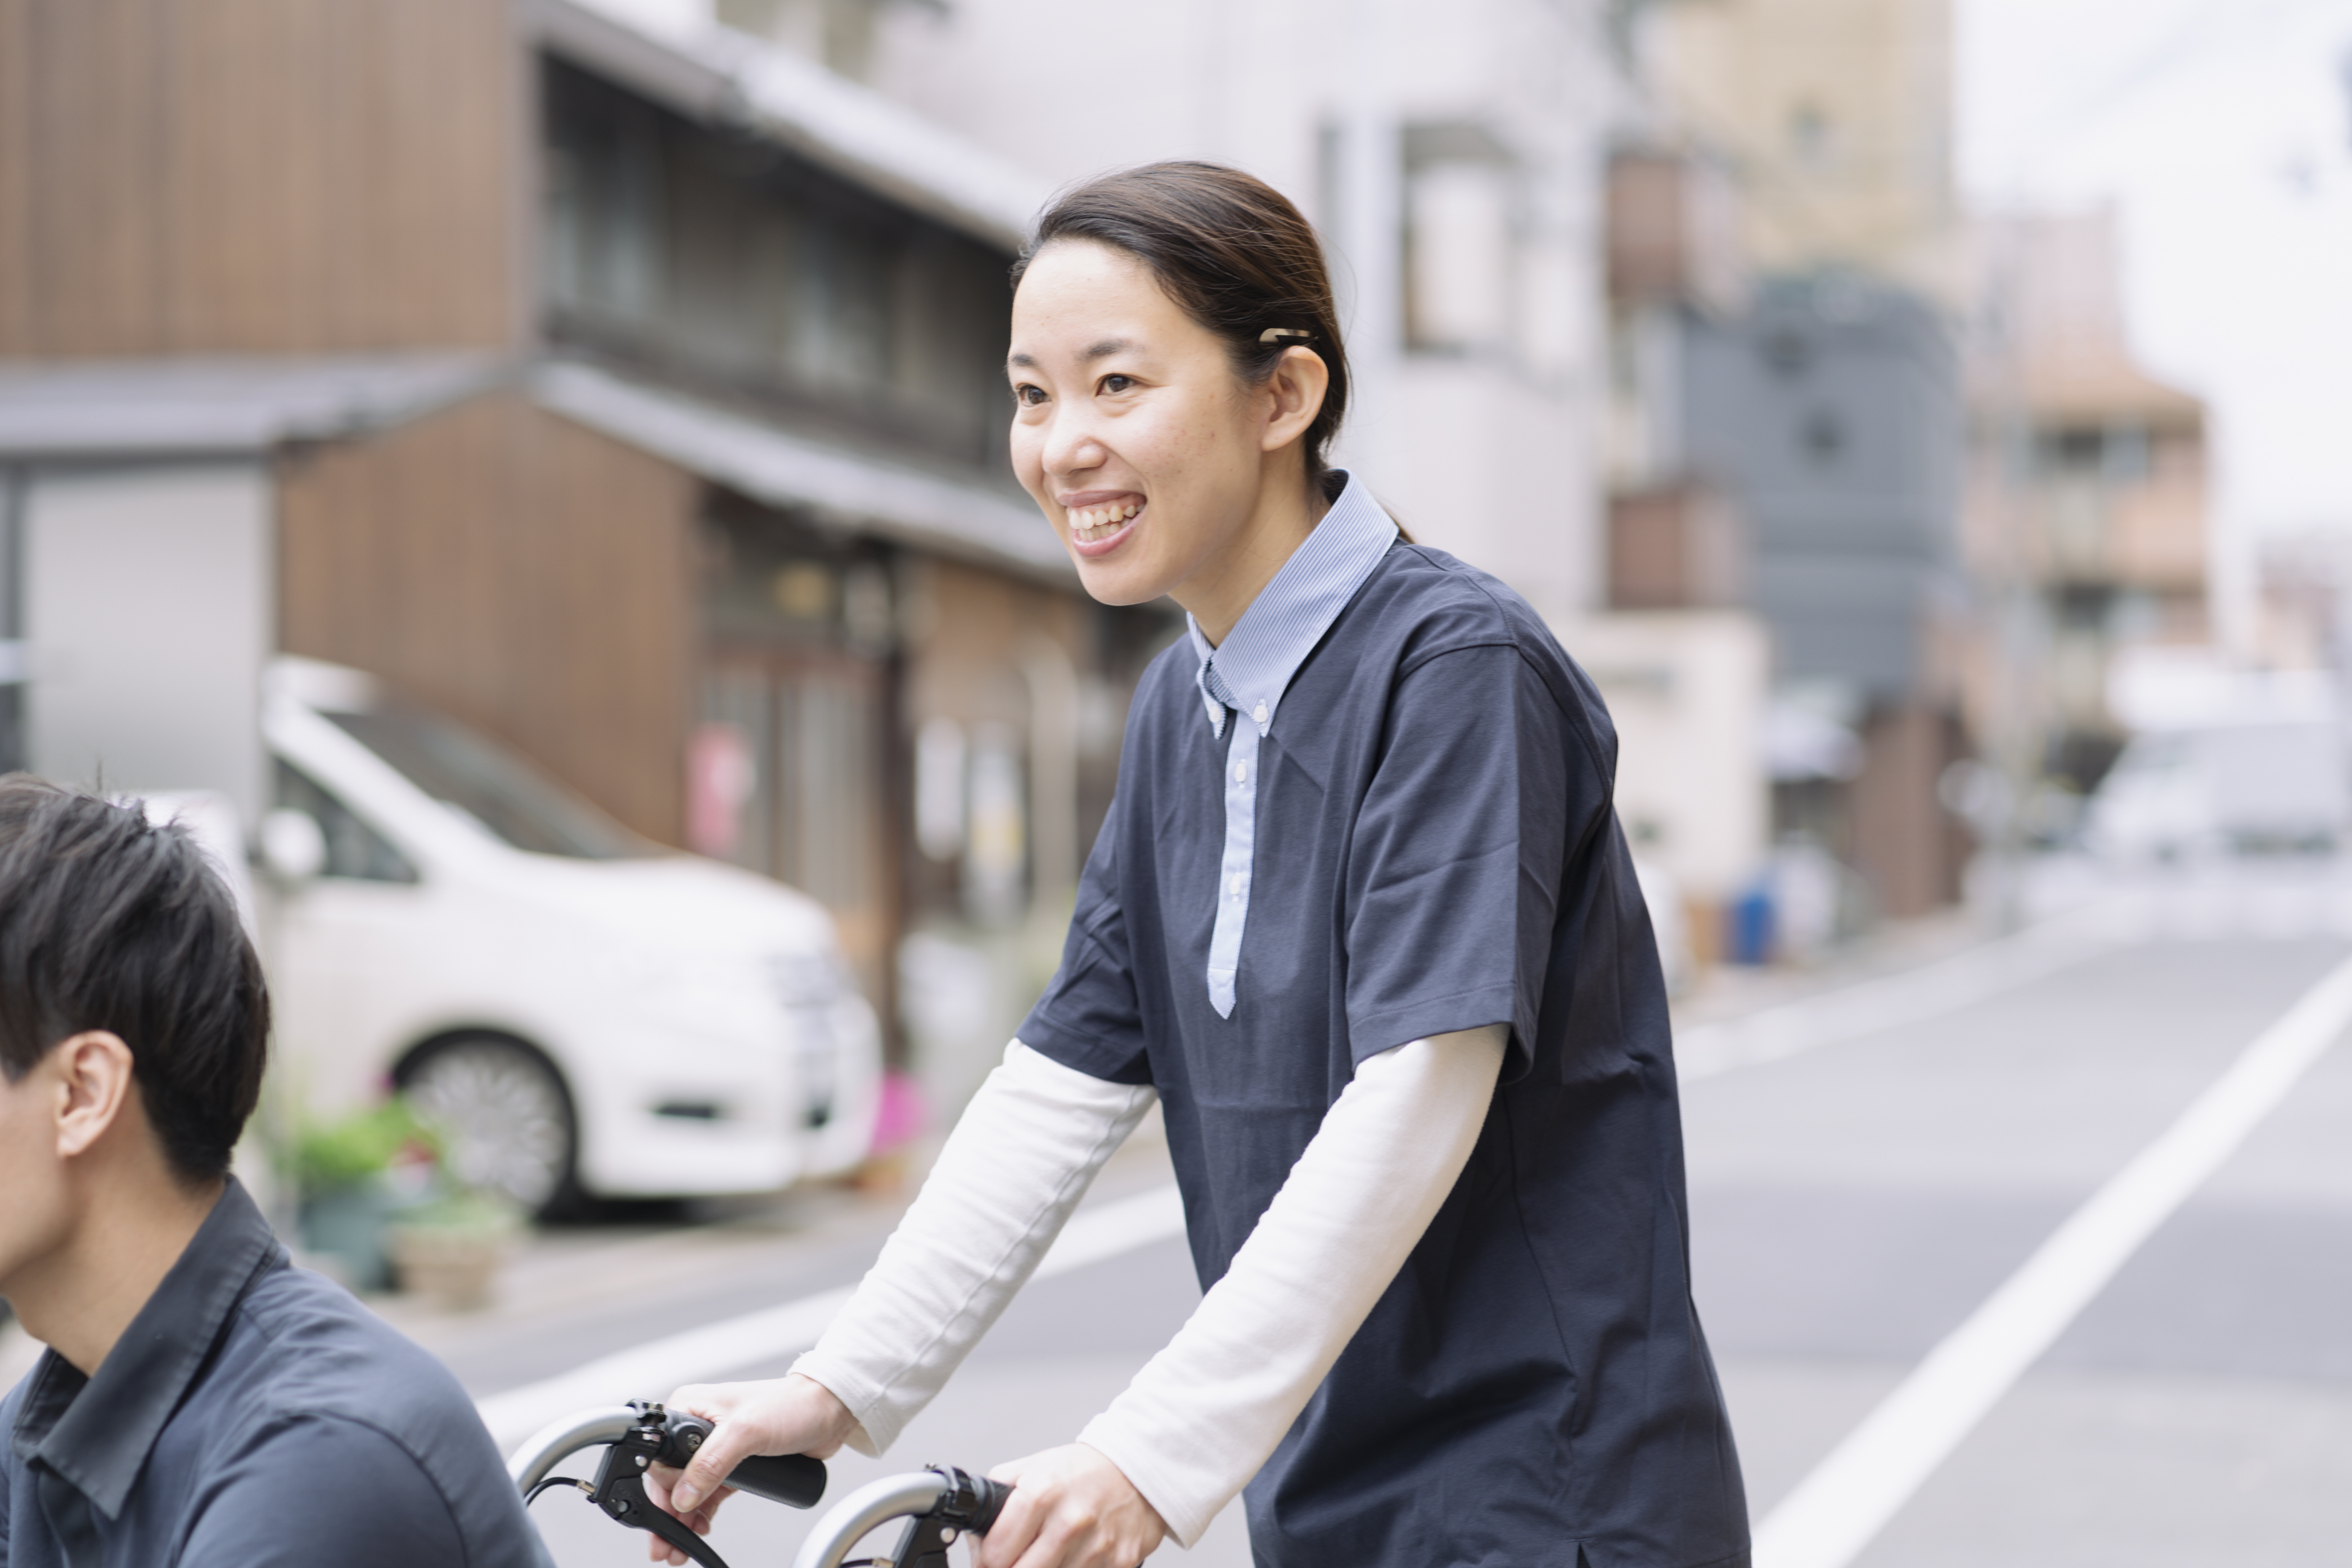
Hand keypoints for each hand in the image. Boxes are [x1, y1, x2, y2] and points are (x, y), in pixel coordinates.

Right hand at [641, 1374, 858, 1564]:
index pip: (662, 1455)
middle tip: (666, 1545)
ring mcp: (716, 1447)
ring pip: (688, 1491)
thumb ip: (711, 1463)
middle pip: (671, 1478)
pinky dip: (700, 1514)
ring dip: (681, 1520)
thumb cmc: (792, 1405)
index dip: (664, 1488)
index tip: (667, 1515)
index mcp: (690, 1407)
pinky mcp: (734, 1464)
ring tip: (677, 1549)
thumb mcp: (746, 1431)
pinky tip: (699, 1531)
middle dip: (668, 1513)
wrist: (829, 1411)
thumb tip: (683, 1496)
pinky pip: (708, 1495)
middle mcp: (699, 1427)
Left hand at [974, 1444, 1167, 1567]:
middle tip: (1016, 1560)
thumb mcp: (1033, 1467)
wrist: (1138, 1468)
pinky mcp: (1120, 1562)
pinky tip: (1076, 1556)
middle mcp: (1070, 1521)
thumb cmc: (1083, 1470)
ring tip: (1048, 1555)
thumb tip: (975, 1538)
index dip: (987, 1561)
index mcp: (1042, 1493)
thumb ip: (997, 1496)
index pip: (996, 1554)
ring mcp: (1097, 1546)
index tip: (990, 1560)